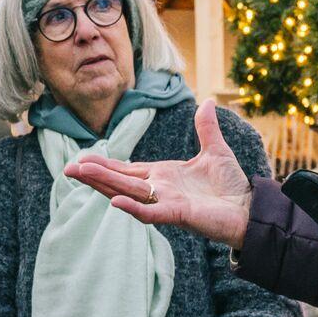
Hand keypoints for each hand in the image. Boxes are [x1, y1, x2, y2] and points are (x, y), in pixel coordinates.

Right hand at [65, 103, 248, 247]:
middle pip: (120, 181)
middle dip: (94, 174)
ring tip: (80, 175)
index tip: (83, 159)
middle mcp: (159, 190)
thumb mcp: (215, 150)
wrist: (249, 209)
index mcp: (163, 175)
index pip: (127, 169)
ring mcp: (165, 203)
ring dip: (104, 185)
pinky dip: (133, 208)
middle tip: (68, 168)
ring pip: (128, 193)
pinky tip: (114, 202)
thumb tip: (208, 102)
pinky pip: (150, 213)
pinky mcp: (177, 215)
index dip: (106, 164)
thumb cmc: (231, 185)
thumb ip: (206, 128)